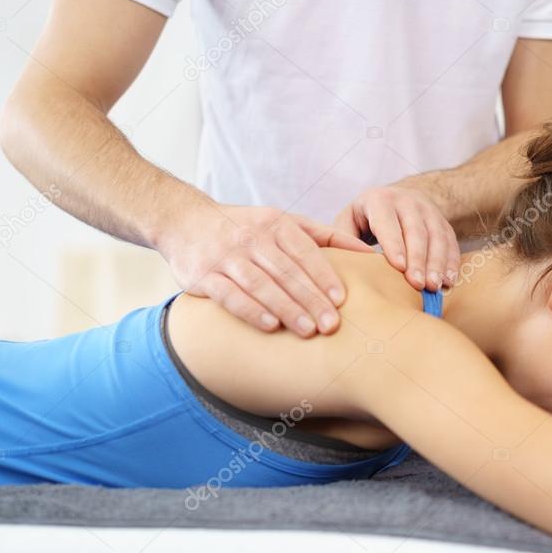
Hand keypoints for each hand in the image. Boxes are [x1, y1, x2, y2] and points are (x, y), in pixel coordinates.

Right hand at [158, 202, 373, 335]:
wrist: (184, 221)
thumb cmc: (245, 228)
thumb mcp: (283, 222)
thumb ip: (324, 237)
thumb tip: (367, 252)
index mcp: (275, 224)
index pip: (304, 250)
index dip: (323, 275)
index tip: (342, 299)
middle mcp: (251, 238)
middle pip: (286, 271)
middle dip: (311, 299)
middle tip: (332, 325)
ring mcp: (225, 256)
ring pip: (261, 284)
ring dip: (286, 308)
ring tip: (309, 331)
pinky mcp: (203, 276)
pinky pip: (229, 295)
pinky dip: (250, 310)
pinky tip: (271, 326)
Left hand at [334, 184, 460, 290]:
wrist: (400, 197)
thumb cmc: (366, 217)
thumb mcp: (349, 219)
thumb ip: (343, 239)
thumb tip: (340, 266)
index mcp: (379, 200)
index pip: (388, 222)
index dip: (394, 244)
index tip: (398, 267)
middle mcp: (407, 201)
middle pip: (416, 231)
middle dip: (418, 259)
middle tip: (418, 284)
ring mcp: (429, 211)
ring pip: (437, 236)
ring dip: (438, 263)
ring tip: (435, 286)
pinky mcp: (443, 222)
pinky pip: (451, 241)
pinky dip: (452, 262)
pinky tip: (449, 281)